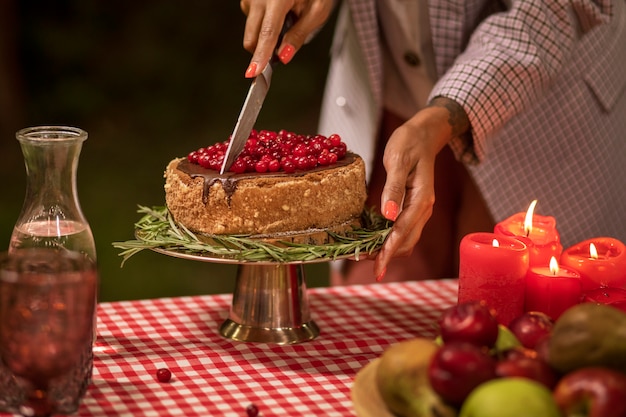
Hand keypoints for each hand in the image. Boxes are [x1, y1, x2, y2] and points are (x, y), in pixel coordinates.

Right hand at [240, 0, 333, 76]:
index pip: (267, 33)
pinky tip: (278, 14)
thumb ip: (299, 35)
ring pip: (251, 31)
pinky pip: (251, 21)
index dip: (261, 55)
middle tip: (285, 45)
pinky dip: (264, 25)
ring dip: (266, 36)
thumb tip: (283, 56)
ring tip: (286, 20)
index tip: (254, 72)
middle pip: (252, 37)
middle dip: (265, 49)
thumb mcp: (317, 11)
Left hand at [374, 98, 469, 278]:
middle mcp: (423, 209)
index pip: (403, 233)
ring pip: (406, 239)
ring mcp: (420, 209)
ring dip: (388, 249)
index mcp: (422, 200)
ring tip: (364, 253)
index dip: (388, 252)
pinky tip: (374, 238)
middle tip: (361, 259)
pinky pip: (404, 229)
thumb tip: (388, 216)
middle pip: (407, 242)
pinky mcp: (414, 207)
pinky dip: (389, 238)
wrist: (425, 134)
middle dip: (386, 255)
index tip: (377, 268)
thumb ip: (393, 189)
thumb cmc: (409, 143)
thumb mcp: (398, 161)